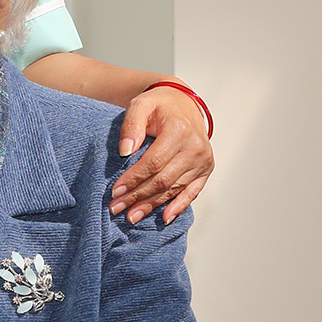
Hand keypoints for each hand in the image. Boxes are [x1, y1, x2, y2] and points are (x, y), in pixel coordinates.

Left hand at [109, 86, 213, 224]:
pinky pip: (192, 192)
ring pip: (174, 189)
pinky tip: (164, 217)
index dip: (133, 179)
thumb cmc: (159, 105)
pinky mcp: (206, 169)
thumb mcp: (141, 105)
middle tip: (117, 208)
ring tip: (131, 215)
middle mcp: (195, 147)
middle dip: (138, 196)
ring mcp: (203, 160)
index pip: (154, 162)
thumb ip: (131, 125)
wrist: (182, 103)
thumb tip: (124, 151)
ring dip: (152, 205)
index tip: (115, 191)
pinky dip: (178, 206)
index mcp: (179, 130)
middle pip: (163, 179)